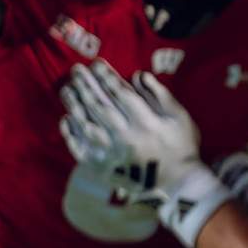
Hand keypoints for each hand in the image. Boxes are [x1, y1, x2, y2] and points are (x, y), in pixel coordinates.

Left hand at [59, 63, 231, 245]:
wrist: (177, 184)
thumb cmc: (181, 147)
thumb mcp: (180, 117)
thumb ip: (160, 95)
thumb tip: (138, 75)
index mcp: (146, 123)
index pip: (120, 94)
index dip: (106, 76)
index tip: (96, 63)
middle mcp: (126, 137)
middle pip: (100, 106)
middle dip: (86, 85)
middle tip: (75, 70)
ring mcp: (112, 154)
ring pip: (87, 125)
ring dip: (74, 105)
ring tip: (66, 89)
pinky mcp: (103, 168)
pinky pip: (81, 150)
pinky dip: (71, 134)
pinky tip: (67, 119)